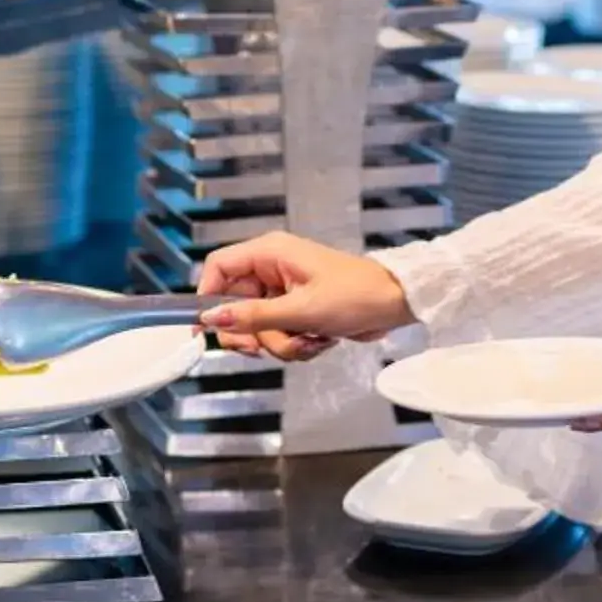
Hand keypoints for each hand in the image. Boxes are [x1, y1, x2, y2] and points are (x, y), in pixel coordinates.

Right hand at [196, 233, 414, 363]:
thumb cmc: (355, 296)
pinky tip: (319, 341)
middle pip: (234, 306)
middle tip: (266, 347)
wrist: (395, 305)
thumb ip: (254, 316)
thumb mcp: (301, 310)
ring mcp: (283, 292)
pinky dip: (294, 345)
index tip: (207, 329)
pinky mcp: (296, 312)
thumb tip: (212, 319)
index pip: (218, 267)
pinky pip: (277, 335)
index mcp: (270, 253)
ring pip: (257, 327)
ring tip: (310, 340)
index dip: (207, 297)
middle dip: (253, 333)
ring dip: (280, 343)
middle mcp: (271, 270)